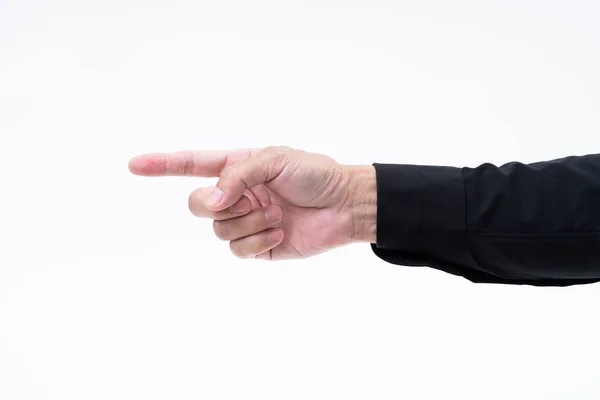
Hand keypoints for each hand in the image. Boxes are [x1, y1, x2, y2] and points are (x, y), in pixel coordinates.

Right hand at [128, 146, 375, 259]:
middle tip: (251, 200)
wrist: (344, 204)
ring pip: (218, 230)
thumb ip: (238, 175)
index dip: (162, 165)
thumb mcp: (276, 160)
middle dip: (218, 204)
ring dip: (248, 223)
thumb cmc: (314, 174)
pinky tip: (280, 232)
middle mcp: (236, 195)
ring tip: (276, 215)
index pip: (192, 166)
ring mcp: (245, 222)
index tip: (133, 165)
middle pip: (197, 205)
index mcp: (237, 168)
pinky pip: (238, 250)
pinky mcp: (258, 247)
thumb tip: (211, 200)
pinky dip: (258, 241)